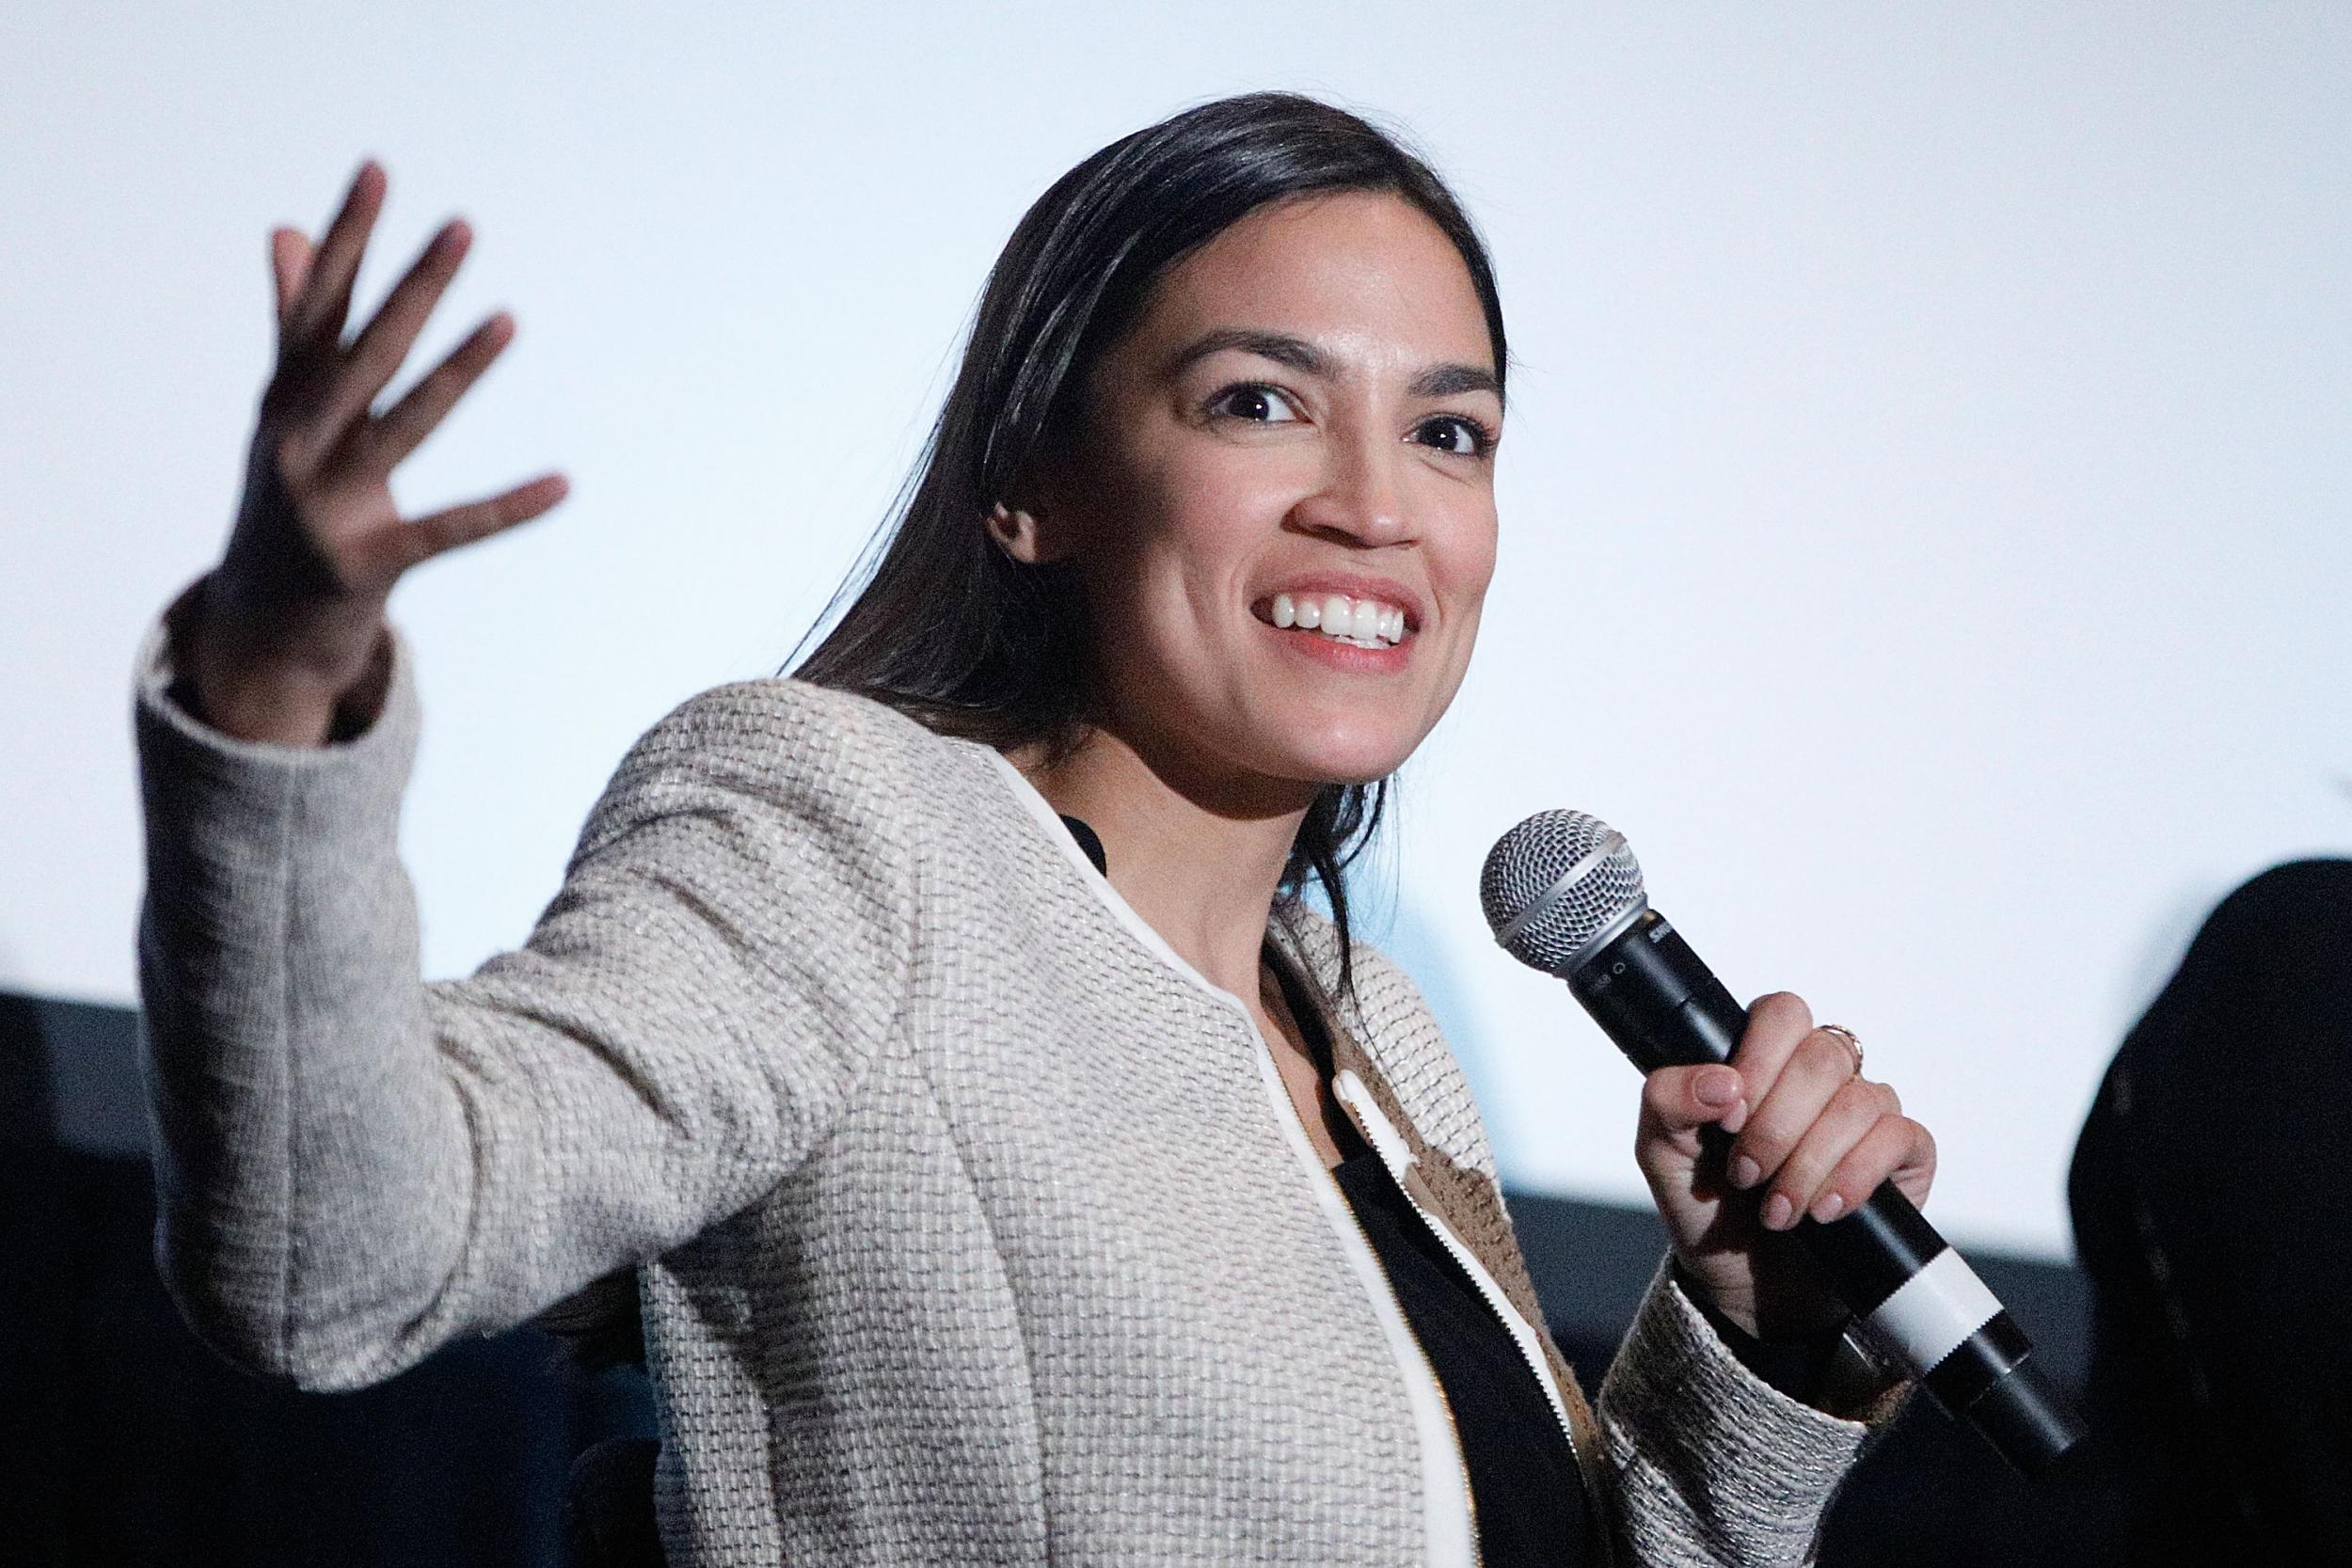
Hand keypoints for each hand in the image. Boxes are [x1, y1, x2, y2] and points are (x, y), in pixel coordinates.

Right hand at [185, 160, 566, 743]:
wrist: (256, 632)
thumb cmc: (289, 502)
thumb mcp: (286, 417)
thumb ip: (295, 326)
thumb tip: (288, 231)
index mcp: (283, 402)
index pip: (319, 305)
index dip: (348, 237)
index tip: (377, 169)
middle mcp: (296, 444)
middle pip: (363, 353)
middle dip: (412, 288)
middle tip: (463, 226)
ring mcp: (326, 506)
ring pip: (402, 427)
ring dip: (456, 372)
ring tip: (509, 318)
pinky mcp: (365, 566)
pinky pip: (447, 531)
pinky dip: (506, 508)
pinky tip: (564, 484)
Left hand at [1632, 992, 1936, 1340]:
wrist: (1747, 1285)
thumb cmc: (1706, 1206)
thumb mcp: (1662, 1153)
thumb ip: (1668, 1101)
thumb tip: (1721, 1082)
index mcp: (1765, 1056)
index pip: (1781, 1012)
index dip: (1759, 1058)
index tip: (1728, 1117)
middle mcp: (1822, 1075)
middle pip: (1822, 1056)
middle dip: (1777, 1126)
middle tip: (1745, 1175)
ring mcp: (1867, 1111)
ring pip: (1859, 1101)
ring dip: (1809, 1163)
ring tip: (1776, 1210)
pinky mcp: (1904, 1154)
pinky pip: (1899, 1137)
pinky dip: (1855, 1177)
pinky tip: (1824, 1211)